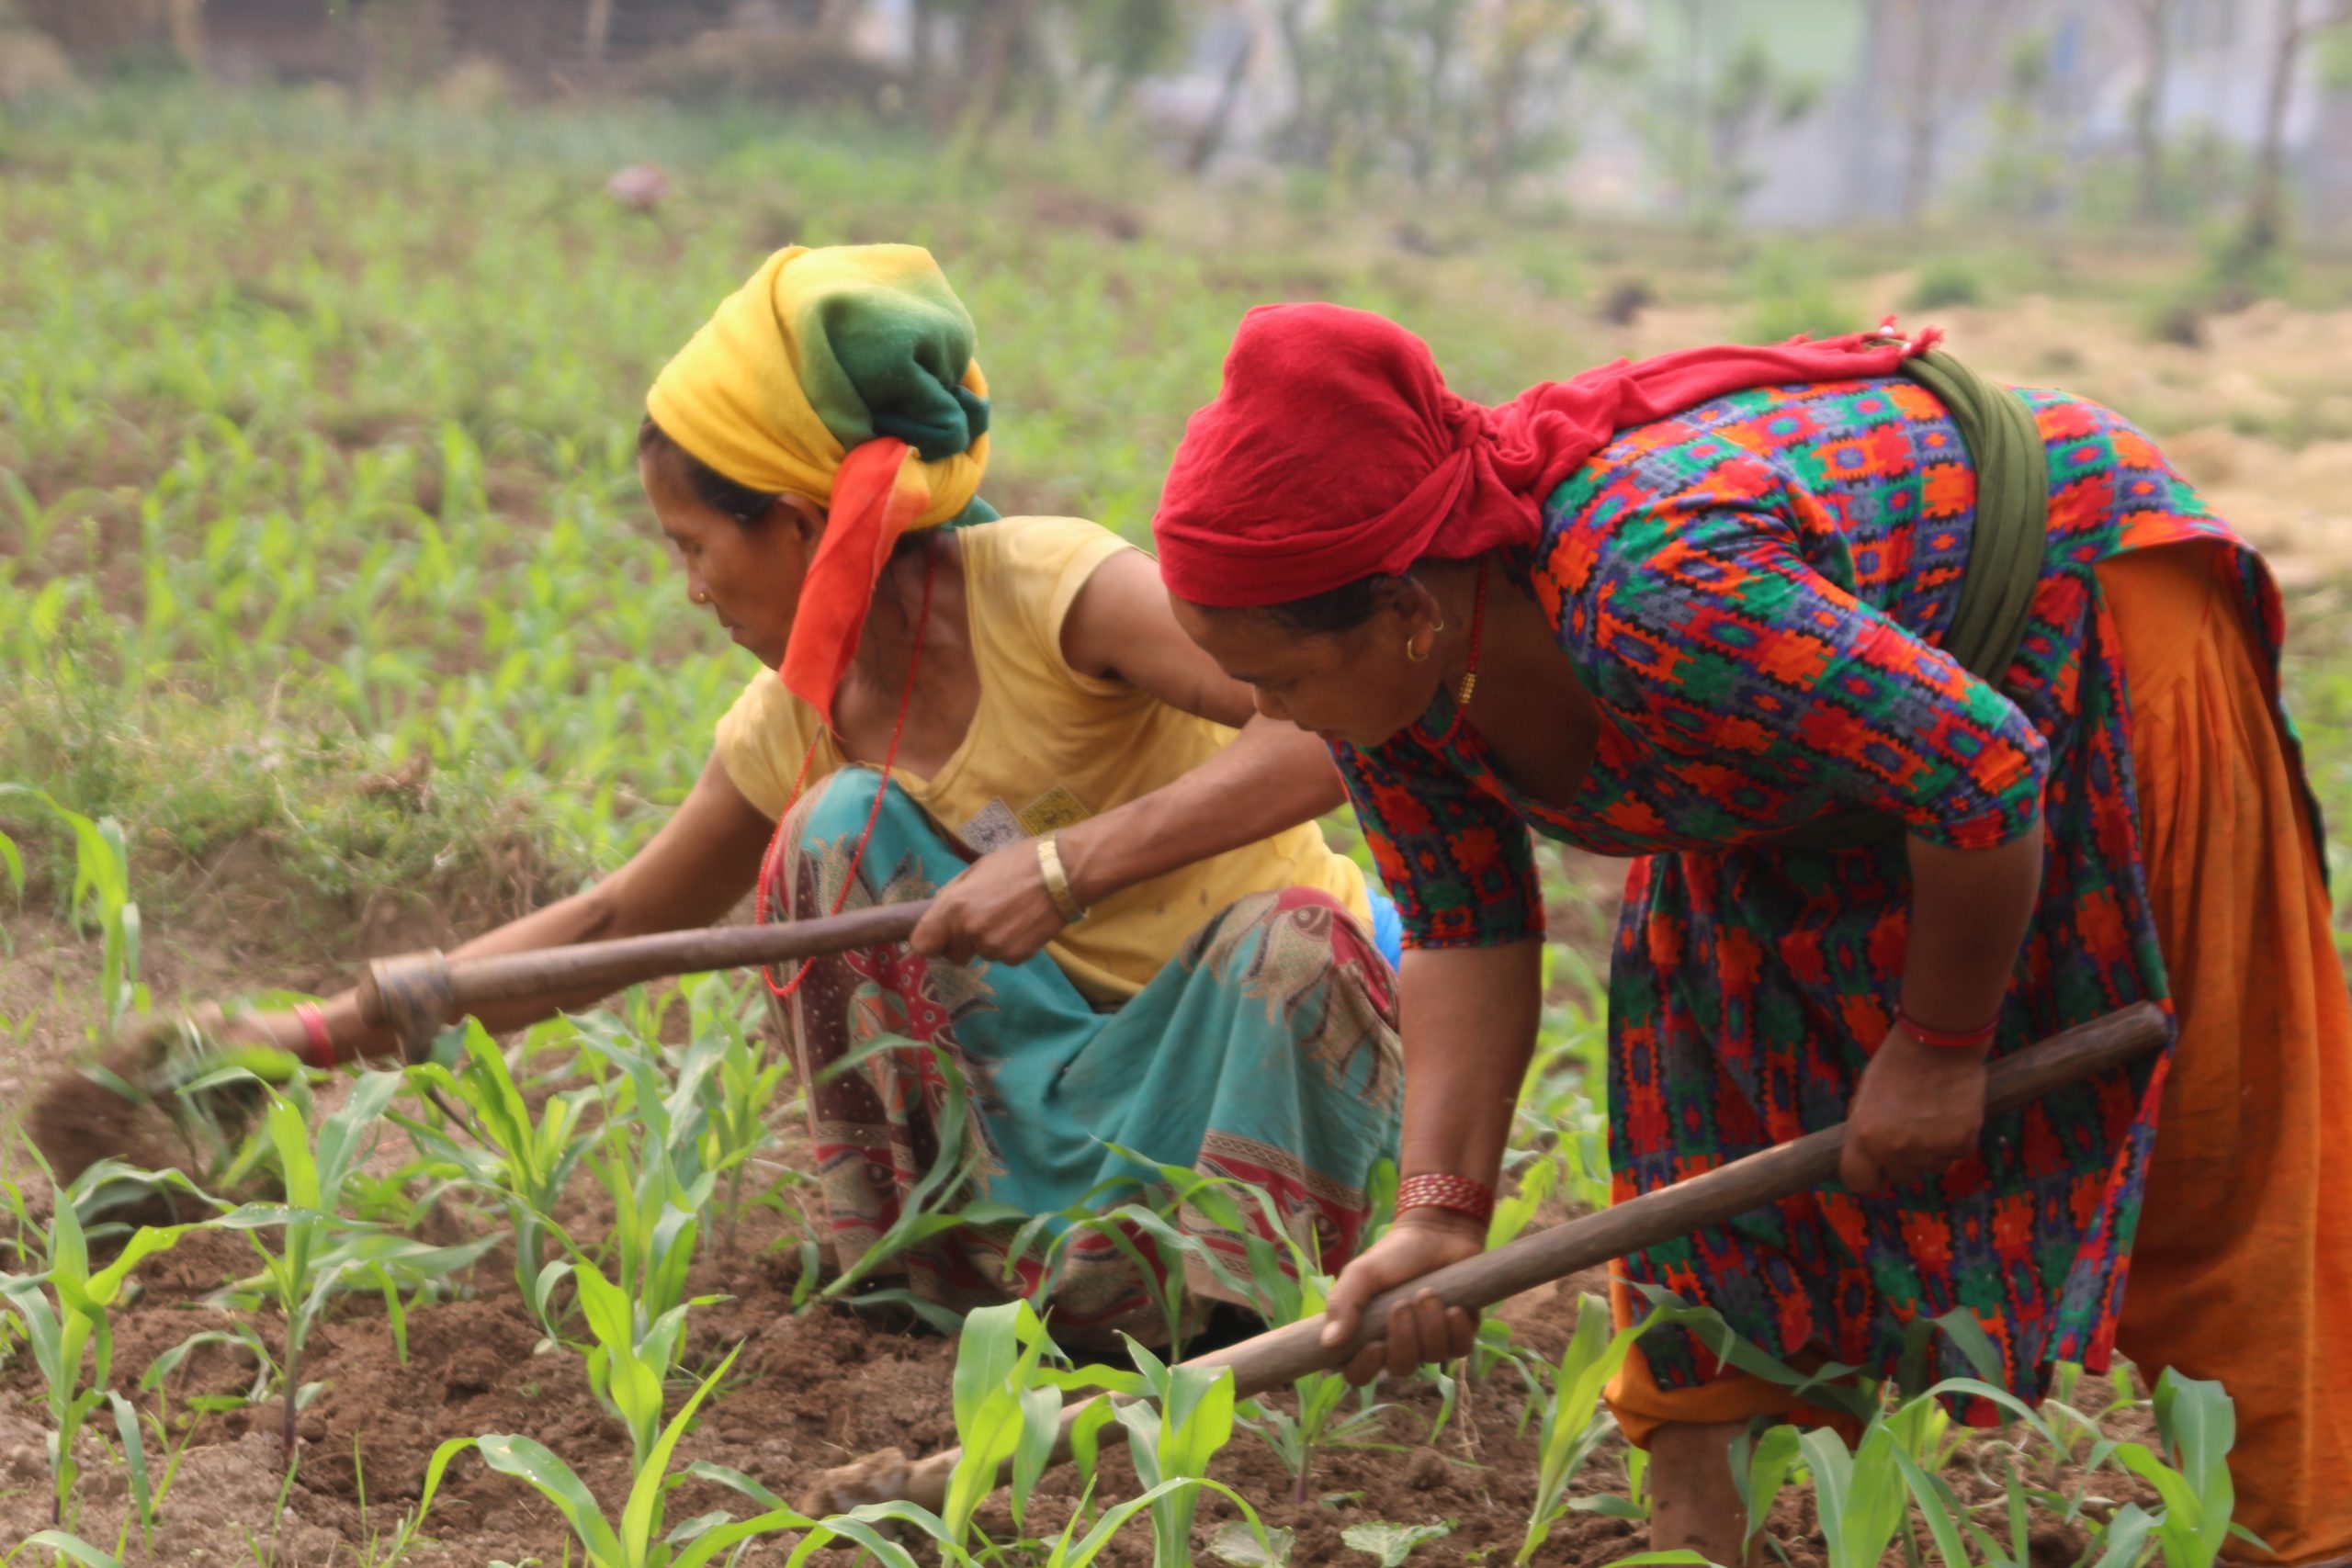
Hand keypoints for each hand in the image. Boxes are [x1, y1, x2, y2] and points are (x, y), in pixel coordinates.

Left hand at [909, 840, 1068, 966]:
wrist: (1064, 873)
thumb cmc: (1018, 862)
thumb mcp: (977, 869)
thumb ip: (954, 895)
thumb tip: (938, 914)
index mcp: (954, 907)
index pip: (922, 945)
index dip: (930, 941)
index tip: (939, 936)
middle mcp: (970, 932)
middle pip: (953, 956)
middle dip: (962, 944)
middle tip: (981, 922)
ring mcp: (994, 948)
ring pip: (982, 954)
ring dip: (990, 941)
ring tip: (1011, 915)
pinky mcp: (1017, 957)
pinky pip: (1005, 956)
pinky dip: (1012, 944)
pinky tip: (1025, 923)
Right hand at [1320, 1210, 1484, 1383]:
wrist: (1438, 1233)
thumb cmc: (1394, 1254)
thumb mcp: (1362, 1273)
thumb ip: (1343, 1303)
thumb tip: (1329, 1342)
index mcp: (1367, 1335)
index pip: (1358, 1373)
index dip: (1365, 1369)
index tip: (1375, 1346)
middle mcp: (1398, 1345)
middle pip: (1400, 1368)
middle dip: (1404, 1338)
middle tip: (1403, 1304)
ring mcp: (1430, 1342)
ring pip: (1431, 1357)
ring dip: (1431, 1325)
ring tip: (1428, 1292)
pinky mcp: (1459, 1334)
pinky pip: (1459, 1349)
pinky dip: (1456, 1329)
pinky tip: (1454, 1307)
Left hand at [1839, 1023, 1989, 1193]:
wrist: (1938, 1042)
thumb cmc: (1896, 1063)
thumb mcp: (1865, 1096)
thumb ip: (1866, 1129)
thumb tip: (1869, 1153)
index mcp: (1864, 1135)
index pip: (1858, 1181)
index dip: (1867, 1173)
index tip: (1875, 1165)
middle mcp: (1896, 1149)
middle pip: (1901, 1177)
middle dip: (1904, 1161)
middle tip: (1910, 1131)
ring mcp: (1931, 1148)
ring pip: (1933, 1168)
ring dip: (1933, 1151)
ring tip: (1933, 1116)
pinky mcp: (1962, 1142)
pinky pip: (1959, 1154)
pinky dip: (1958, 1140)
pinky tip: (1952, 1113)